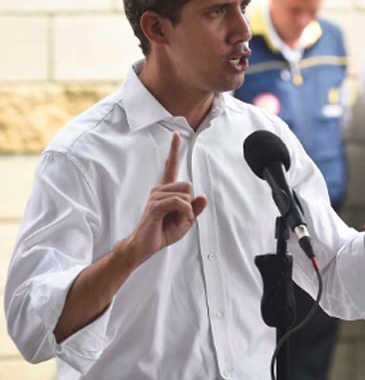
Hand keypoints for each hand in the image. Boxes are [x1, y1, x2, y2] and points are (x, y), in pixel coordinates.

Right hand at [123, 132, 207, 267]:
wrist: (146, 246)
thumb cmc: (163, 232)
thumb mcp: (185, 221)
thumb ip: (195, 209)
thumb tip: (204, 196)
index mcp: (166, 190)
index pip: (171, 166)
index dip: (174, 150)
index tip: (175, 134)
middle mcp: (160, 189)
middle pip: (189, 185)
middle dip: (190, 204)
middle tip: (179, 217)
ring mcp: (156, 196)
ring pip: (186, 194)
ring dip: (186, 212)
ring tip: (174, 221)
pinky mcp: (155, 205)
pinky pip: (179, 203)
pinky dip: (184, 213)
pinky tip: (178, 221)